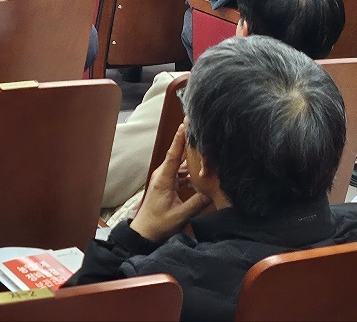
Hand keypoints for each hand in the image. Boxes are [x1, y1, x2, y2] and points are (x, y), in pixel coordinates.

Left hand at [130, 126, 211, 242]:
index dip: (179, 139)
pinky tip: (200, 173)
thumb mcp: (180, 215)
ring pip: (180, 165)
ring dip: (191, 160)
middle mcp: (162, 175)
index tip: (185, 125)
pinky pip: (180, 173)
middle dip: (189, 145)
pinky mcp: (167, 185)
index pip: (173, 155)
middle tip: (201, 133)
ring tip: (205, 151)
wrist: (145, 232)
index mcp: (163, 179)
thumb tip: (212, 192)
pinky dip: (189, 171)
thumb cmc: (159, 224)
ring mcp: (164, 179)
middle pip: (178, 156)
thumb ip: (197, 203)